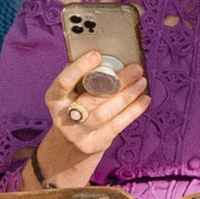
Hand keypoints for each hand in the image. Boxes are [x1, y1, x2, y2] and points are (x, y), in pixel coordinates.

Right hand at [36, 51, 150, 188]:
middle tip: (136, 68)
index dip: (79, 68)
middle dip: (116, 82)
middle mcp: (64, 116)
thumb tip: (110, 56)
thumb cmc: (76, 105)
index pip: (63, 82)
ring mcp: (78, 133)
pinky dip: (133, 111)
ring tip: (142, 81)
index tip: (96, 54)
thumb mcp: (73, 91)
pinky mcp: (94, 144)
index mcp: (55, 98)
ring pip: (105, 113)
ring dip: (127, 95)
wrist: (71, 143)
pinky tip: (144, 99)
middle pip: (91, 98)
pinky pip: (116, 126)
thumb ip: (85, 76)